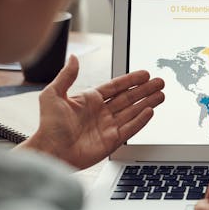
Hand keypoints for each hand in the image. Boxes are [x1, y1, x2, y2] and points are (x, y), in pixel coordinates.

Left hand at [18, 55, 164, 169]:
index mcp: (89, 100)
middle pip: (128, 98)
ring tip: (161, 95)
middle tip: (159, 82)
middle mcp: (101, 112)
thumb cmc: (47, 126)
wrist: (50, 151)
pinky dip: (141, 120)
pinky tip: (150, 111)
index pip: (115, 87)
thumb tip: (74, 58)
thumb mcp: (53, 95)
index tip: (144, 74)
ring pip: (133, 112)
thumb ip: (66, 76)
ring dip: (147, 103)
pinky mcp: (112, 141)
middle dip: (145, 90)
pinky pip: (130, 129)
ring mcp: (108, 127)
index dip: (130, 80)